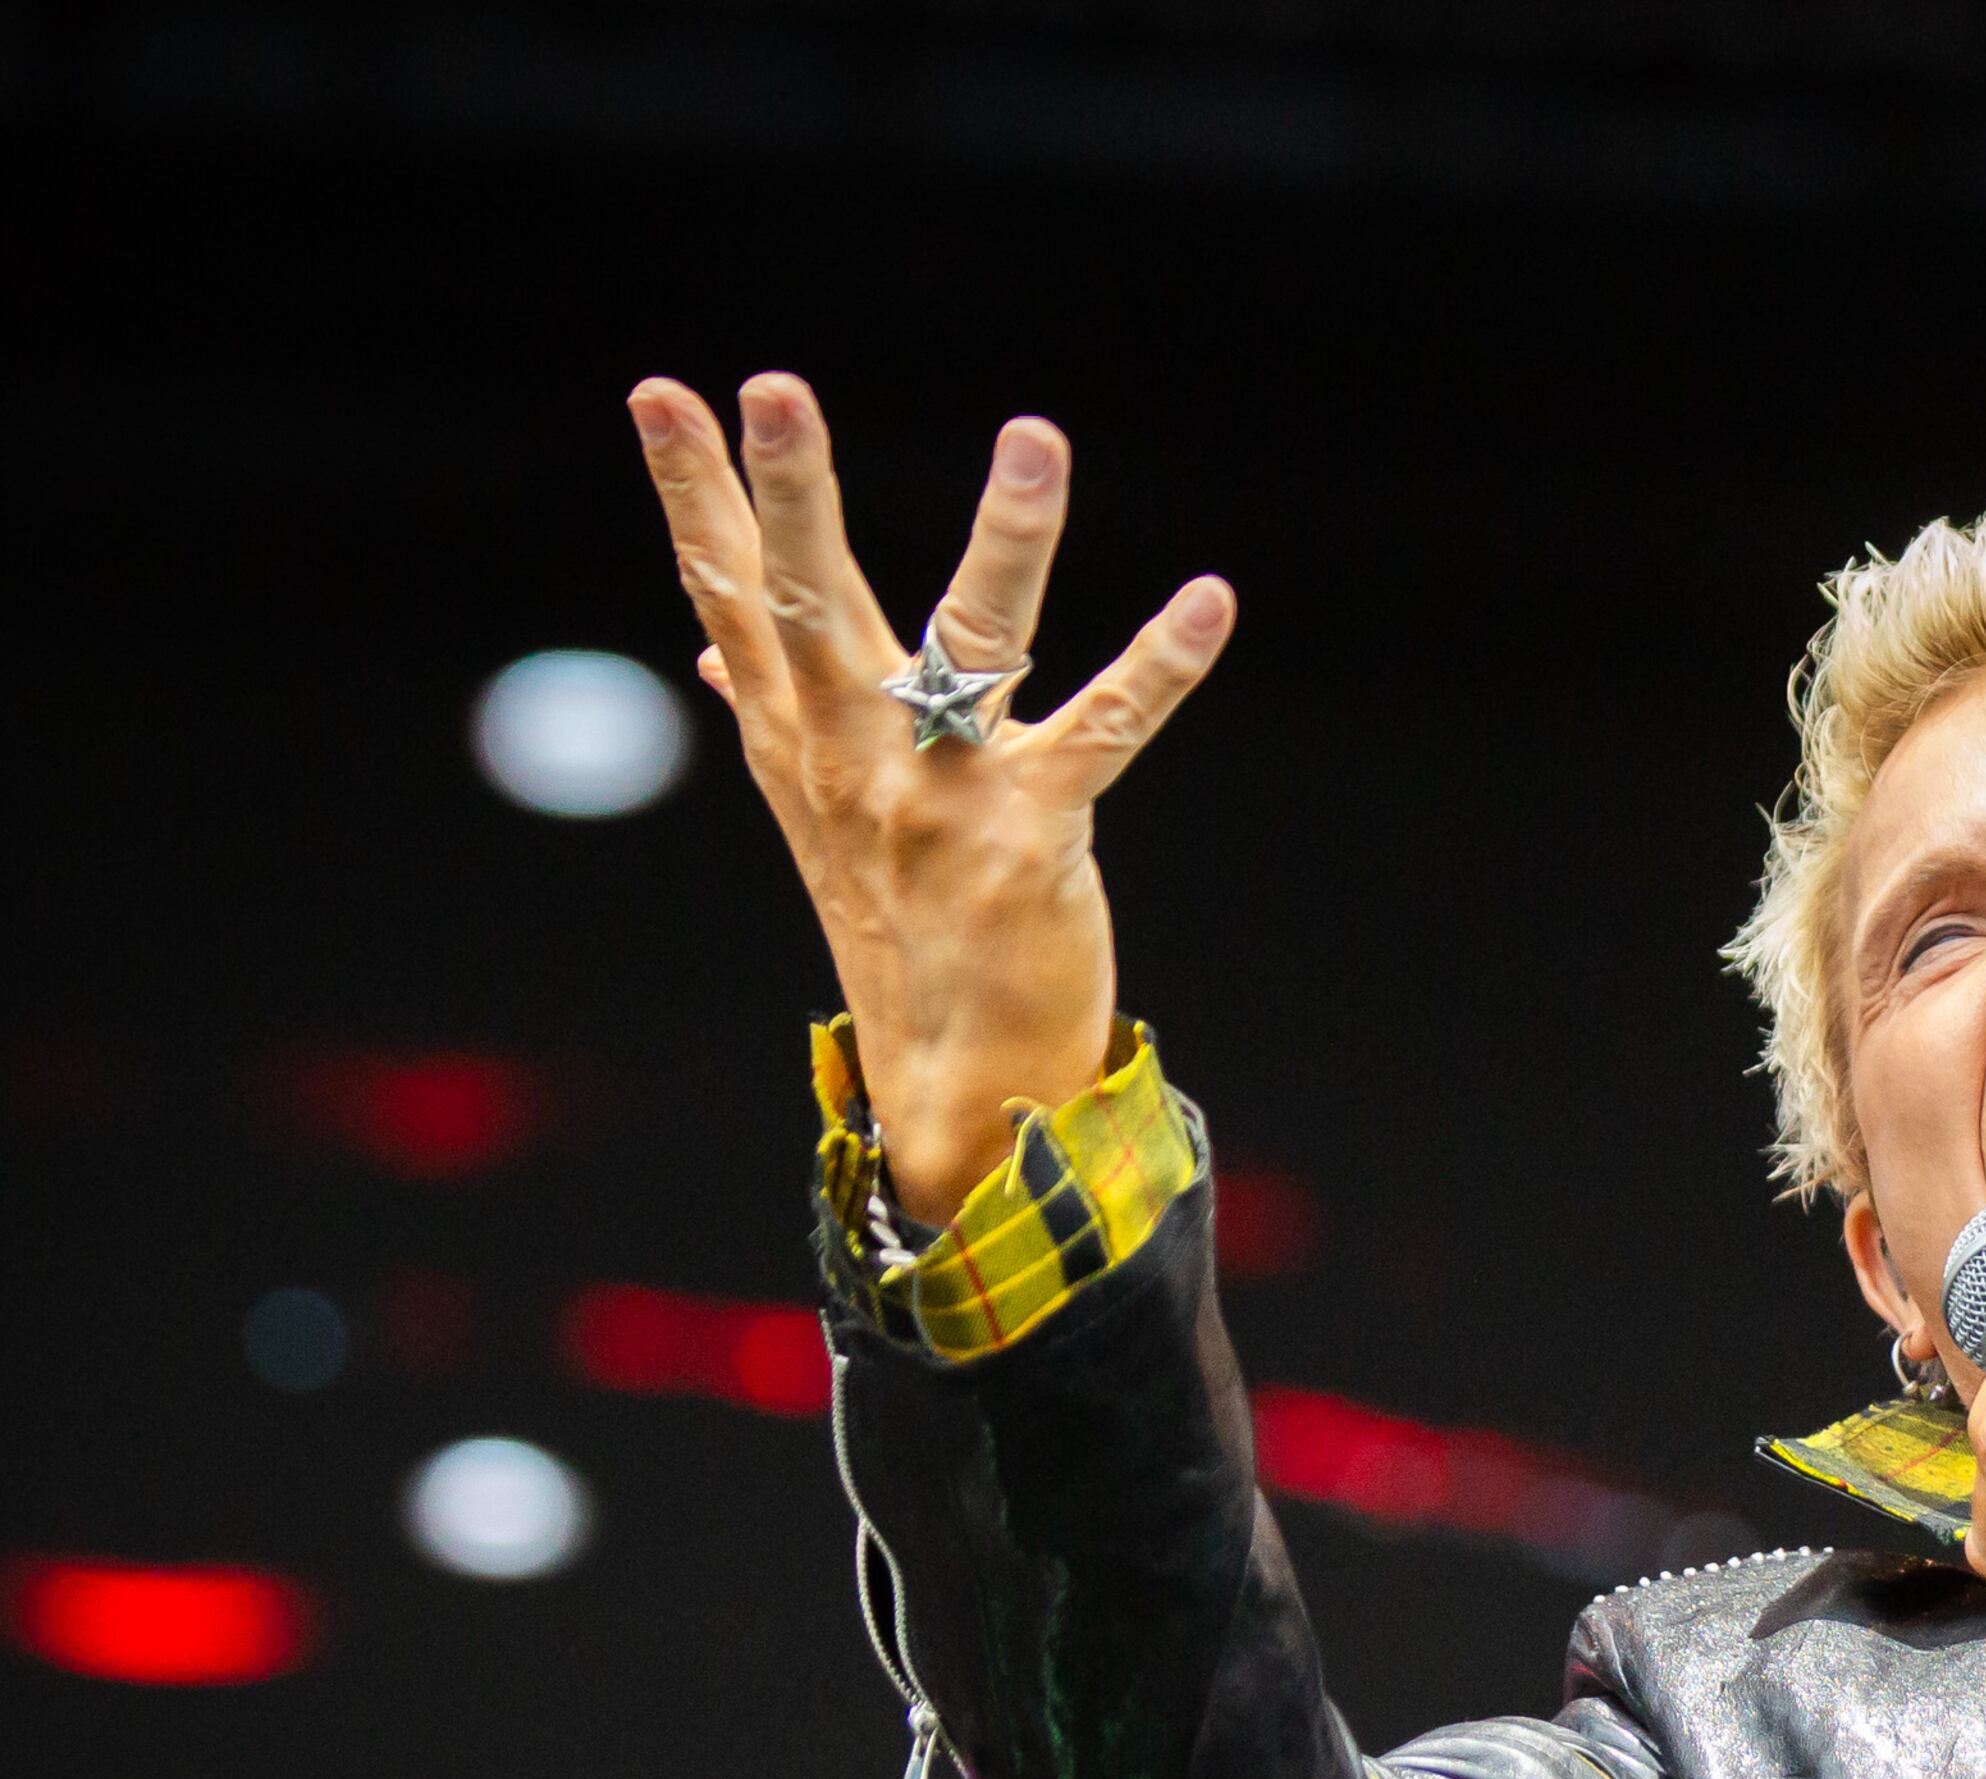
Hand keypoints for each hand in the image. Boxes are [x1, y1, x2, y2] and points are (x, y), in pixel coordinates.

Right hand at [628, 372, 1235, 1220]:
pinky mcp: (1030, 837)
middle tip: (769, 385)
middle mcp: (853, 760)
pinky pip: (1105, 731)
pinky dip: (1162, 664)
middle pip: (807, 603)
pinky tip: (1209, 599)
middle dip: (785, 492)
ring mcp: (939, 799)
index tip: (661, 394)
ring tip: (1035, 436)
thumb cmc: (898, 923)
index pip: (727, 596)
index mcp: (796, 741)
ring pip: (970, 641)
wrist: (954, 1072)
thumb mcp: (819, 813)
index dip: (692, 494)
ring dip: (1009, 536)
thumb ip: (772, 714)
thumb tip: (713, 649)